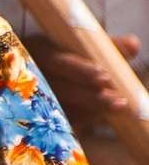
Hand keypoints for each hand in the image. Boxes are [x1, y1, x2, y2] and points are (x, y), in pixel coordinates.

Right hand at [27, 31, 141, 128]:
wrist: (37, 69)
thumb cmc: (65, 52)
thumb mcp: (82, 45)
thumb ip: (108, 45)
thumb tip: (133, 45)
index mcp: (39, 50)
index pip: (58, 62)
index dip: (81, 71)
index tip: (105, 78)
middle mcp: (30, 73)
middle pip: (60, 89)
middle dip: (91, 97)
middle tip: (119, 102)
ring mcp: (31, 95)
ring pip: (61, 107)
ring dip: (91, 110)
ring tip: (118, 108)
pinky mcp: (37, 113)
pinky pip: (60, 119)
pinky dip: (83, 118)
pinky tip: (102, 116)